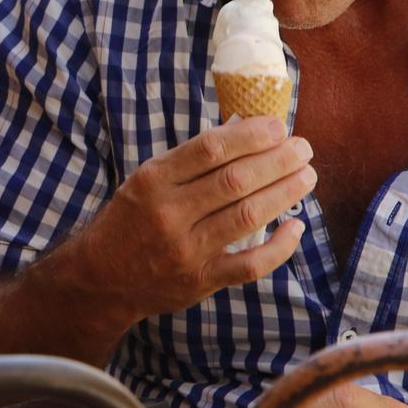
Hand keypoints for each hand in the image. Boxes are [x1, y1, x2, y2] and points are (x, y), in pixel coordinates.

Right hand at [74, 116, 313, 326]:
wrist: (101, 278)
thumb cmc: (131, 221)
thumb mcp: (146, 182)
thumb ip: (188, 164)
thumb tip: (246, 135)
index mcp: (153, 180)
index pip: (210, 149)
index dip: (250, 135)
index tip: (277, 126)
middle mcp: (169, 213)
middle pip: (235, 180)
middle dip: (277, 160)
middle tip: (303, 148)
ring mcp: (186, 250)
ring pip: (248, 216)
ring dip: (284, 192)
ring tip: (307, 176)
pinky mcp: (200, 281)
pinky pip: (250, 264)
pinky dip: (279, 246)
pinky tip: (296, 227)